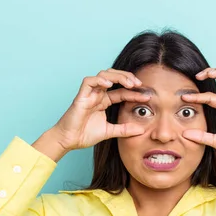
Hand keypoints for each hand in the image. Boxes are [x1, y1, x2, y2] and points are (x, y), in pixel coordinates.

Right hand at [32, 69, 150, 161]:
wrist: (68, 141)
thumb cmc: (84, 135)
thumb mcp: (110, 132)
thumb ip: (124, 130)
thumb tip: (141, 130)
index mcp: (104, 101)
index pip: (122, 92)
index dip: (135, 92)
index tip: (147, 96)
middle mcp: (97, 94)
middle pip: (114, 78)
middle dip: (128, 78)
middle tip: (140, 84)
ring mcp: (89, 94)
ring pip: (104, 75)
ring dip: (118, 76)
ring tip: (129, 83)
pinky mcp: (80, 96)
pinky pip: (89, 81)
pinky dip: (100, 80)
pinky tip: (110, 85)